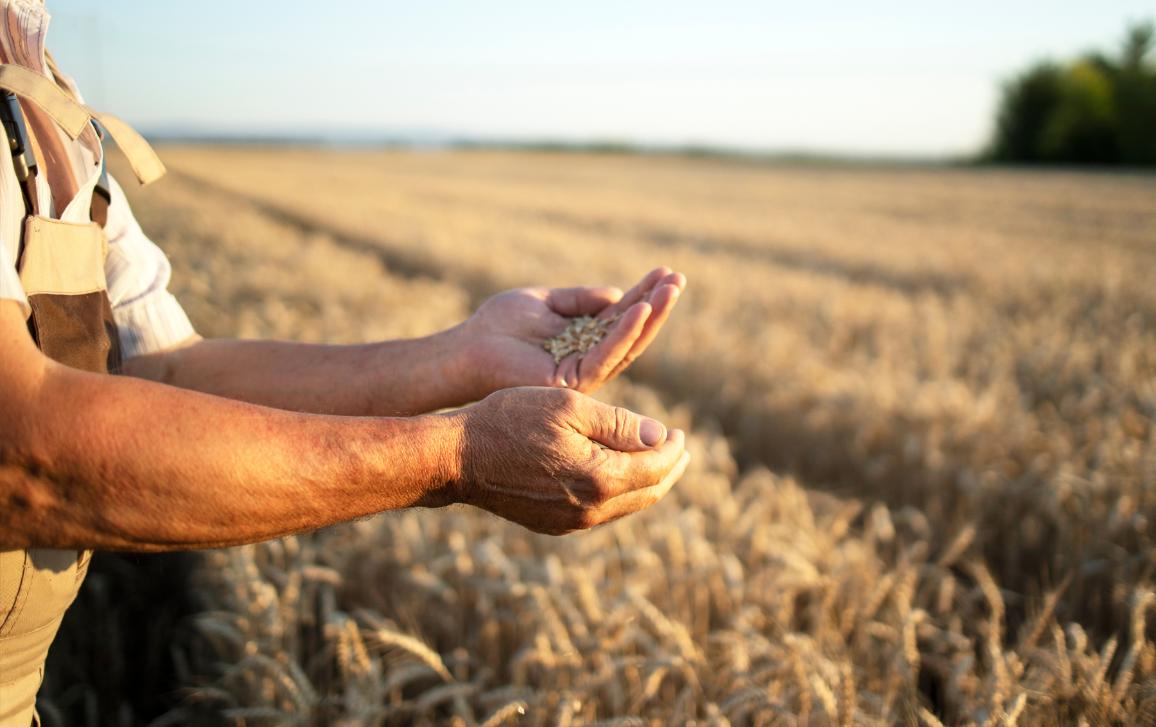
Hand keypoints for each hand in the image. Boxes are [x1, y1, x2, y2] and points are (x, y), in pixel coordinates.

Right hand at [430, 387, 689, 534]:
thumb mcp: (569, 407)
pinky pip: (602, 512)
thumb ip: (620, 424)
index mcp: (600, 478)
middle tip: (679, 448)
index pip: (656, 467)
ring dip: (646, 482)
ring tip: (655, 460)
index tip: (680, 431)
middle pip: (648, 493)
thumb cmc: (511, 420)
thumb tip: (661, 437)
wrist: (458, 458)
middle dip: (668, 469)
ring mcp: (571, 523)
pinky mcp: (554, 524)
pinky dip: (619, 492)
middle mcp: (591, 510)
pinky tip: (617, 474)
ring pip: (627, 506)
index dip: (673, 448)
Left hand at [456, 267, 685, 396]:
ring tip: (669, 290)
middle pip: (633, 332)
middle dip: (657, 306)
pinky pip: (606, 355)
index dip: (645, 294)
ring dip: (650, 316)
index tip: (666, 272)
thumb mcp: (545, 300)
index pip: (622, 316)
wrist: (467, 349)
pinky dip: (624, 332)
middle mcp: (589, 358)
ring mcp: (583, 372)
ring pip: (627, 345)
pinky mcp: (573, 381)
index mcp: (584, 339)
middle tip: (679, 279)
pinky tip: (640, 310)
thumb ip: (580, 298)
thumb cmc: (499, 325)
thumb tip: (617, 294)